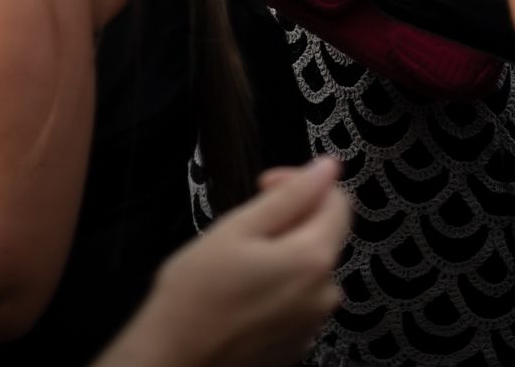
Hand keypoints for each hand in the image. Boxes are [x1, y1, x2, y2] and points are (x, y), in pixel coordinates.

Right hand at [123, 158, 347, 366]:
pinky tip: (244, 291)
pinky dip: (280, 285)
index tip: (264, 186)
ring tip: (240, 259)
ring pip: (310, 269)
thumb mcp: (238, 228)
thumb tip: (328, 167)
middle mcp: (325, 295)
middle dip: (291, 218)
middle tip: (245, 222)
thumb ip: (290, 195)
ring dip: (284, 253)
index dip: (302, 182)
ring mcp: (313, 325)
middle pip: (325, 236)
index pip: (338, 202)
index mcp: (313, 259)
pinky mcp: (298, 345)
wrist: (175, 359)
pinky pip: (300, 300)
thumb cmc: (198, 290)